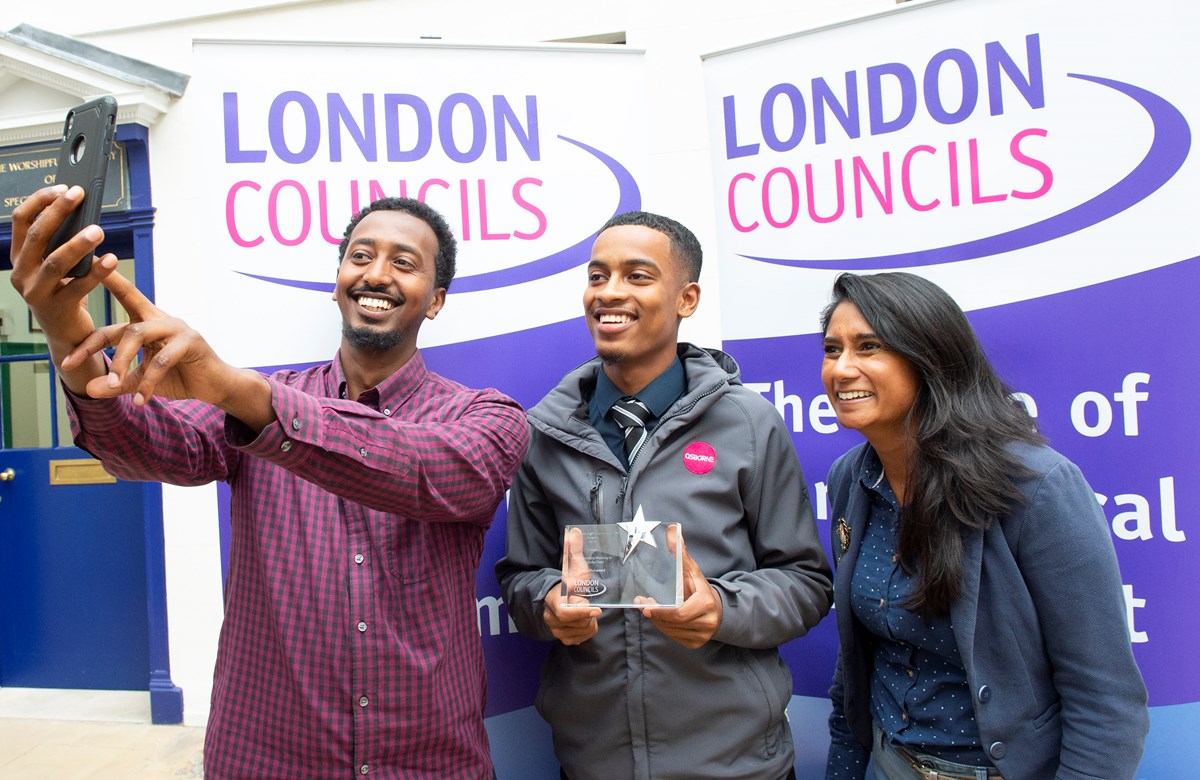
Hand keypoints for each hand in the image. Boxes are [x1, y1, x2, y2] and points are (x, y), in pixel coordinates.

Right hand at [9, 185, 121, 388]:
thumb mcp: (58, 266)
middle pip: (37, 236)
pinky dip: (96, 272)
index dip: (40, 200)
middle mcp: (21, 273)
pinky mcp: (56, 309)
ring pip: (55, 263)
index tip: (63, 187)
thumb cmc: (65, 292)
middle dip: (58, 212)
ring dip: (77, 244)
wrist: (66, 335)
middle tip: (79, 195)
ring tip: (98, 230)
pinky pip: (78, 287)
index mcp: (18, 257)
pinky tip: (111, 259)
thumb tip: (84, 212)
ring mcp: (36, 293)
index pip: (21, 220)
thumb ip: (62, 244)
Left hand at [60, 272, 274, 428]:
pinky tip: (141, 400)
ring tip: (112, 386)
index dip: (97, 293)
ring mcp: (177, 328)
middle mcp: (160, 319)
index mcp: (148, 322)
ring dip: (121, 363)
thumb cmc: (180, 377)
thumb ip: (117, 384)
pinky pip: (162, 359)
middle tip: (68, 363)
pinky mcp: (191, 342)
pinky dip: (148, 381)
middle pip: (123, 325)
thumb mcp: (142, 381)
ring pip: (138, 335)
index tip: (70, 277)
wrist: (217, 386)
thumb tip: (87, 389)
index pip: (118, 309)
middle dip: (94, 343)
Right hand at [543, 527, 601, 644]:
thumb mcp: (572, 566)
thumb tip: (575, 531)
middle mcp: (551, 617)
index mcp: (553, 600)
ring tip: (587, 612)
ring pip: (581, 631)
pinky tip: (586, 621)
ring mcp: (556, 630)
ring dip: (589, 623)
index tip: (596, 609)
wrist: (554, 598)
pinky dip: (587, 631)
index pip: (565, 610)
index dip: (580, 611)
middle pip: (577, 622)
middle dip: (588, 616)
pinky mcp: (563, 638)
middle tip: (592, 607)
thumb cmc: (567, 582)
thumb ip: (573, 550)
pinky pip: (581, 639)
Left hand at [639, 525, 723, 648]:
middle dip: (655, 614)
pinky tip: (660, 618)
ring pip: (671, 631)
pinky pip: (674, 637)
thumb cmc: (700, 587)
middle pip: (673, 623)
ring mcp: (702, 636)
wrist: (719, 608)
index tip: (645, 606)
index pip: (680, 613)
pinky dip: (664, 628)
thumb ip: (680, 553)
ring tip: (650, 609)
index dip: (661, 612)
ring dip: (658, 621)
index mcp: (706, 604)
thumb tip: (672, 530)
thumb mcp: (691, 570)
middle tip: (642, 605)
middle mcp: (707, 622)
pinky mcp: (696, 643)